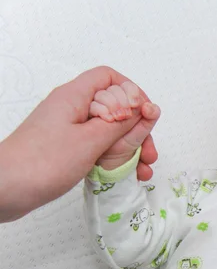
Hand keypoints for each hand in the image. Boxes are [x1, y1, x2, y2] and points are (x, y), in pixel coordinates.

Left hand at [0, 66, 157, 221]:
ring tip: (144, 168)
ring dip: (131, 147)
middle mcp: (71, 108)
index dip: (132, 92)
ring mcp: (69, 129)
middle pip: (114, 106)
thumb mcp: (91, 141)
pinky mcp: (67, 148)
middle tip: (149, 150)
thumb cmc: (42, 163)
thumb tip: (144, 108)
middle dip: (137, 128)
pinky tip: (128, 174)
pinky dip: (116, 158)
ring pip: (109, 130)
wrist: (6, 189)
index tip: (146, 114)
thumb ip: (121, 123)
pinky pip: (99, 146)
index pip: (109, 78)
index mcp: (74, 96)